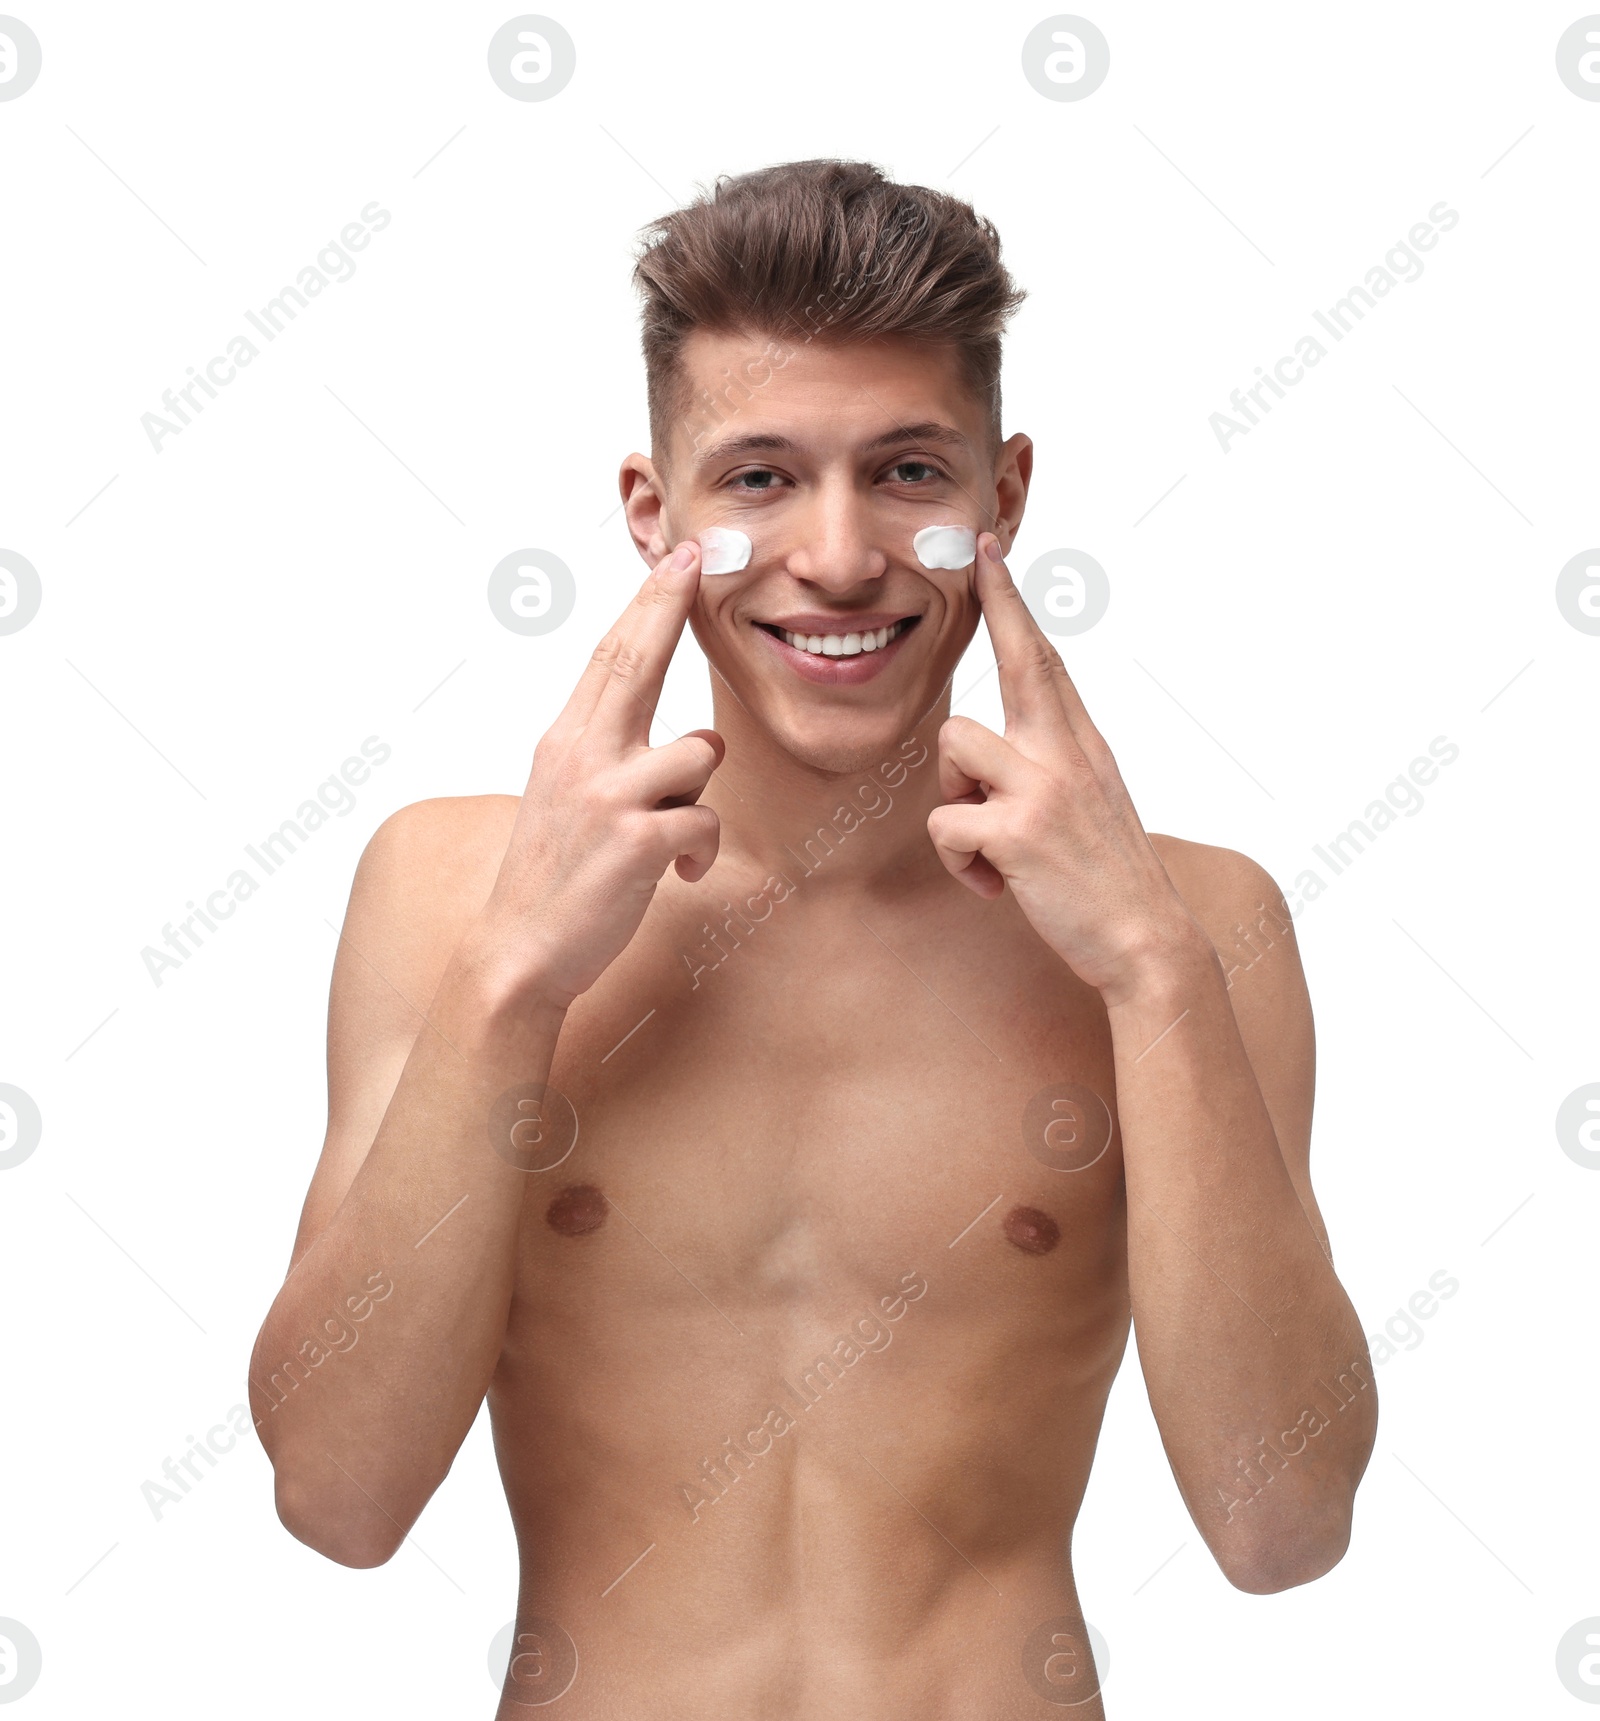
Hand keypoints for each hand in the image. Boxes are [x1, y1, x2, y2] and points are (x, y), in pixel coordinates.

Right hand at [477, 541, 723, 1007]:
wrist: (519, 954)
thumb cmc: (553, 878)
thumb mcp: (568, 800)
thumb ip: (607, 759)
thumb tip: (670, 742)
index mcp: (565, 742)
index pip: (610, 656)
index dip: (647, 604)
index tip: (678, 560)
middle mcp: (582, 755)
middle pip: (637, 662)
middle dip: (670, 606)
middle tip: (700, 558)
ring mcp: (608, 796)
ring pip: (700, 755)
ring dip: (697, 795)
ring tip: (668, 833)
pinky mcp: (637, 840)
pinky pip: (704, 820)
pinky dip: (700, 851)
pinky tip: (679, 873)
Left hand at [926, 533, 1203, 1004]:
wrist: (1147, 939)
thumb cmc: (1105, 877)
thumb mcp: (1089, 803)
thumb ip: (1049, 764)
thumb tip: (993, 748)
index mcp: (1080, 745)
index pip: (1044, 659)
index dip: (1013, 605)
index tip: (990, 553)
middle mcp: (1066, 753)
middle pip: (1021, 659)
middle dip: (996, 605)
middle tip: (978, 553)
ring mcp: (1044, 788)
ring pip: (954, 744)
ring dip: (953, 797)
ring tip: (990, 842)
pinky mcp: (1019, 832)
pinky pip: (946, 823)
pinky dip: (960, 861)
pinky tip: (995, 883)